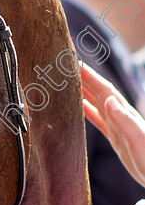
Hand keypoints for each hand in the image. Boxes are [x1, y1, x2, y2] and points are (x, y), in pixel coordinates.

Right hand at [81, 63, 144, 187]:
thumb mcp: (138, 140)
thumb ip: (125, 121)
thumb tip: (109, 100)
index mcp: (125, 114)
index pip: (105, 91)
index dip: (90, 77)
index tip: (74, 64)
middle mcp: (121, 117)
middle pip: (100, 93)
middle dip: (85, 79)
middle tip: (66, 67)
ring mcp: (118, 127)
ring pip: (98, 104)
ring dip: (85, 92)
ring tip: (69, 82)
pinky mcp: (117, 138)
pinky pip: (99, 120)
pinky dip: (88, 111)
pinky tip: (79, 107)